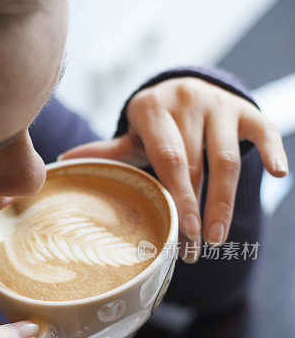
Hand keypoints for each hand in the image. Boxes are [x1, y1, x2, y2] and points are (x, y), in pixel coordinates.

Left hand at [59, 77, 288, 261]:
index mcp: (150, 108)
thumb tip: (64, 162)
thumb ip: (109, 151)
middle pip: (197, 165)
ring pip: (227, 158)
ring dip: (225, 202)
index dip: (178, 198)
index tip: (182, 234)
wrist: (184, 87)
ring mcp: (218, 103)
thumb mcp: (132, 136)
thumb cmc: (154, 125)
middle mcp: (186, 100)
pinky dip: (271, 152)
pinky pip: (263, 131)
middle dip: (198, 211)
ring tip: (218, 238)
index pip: (169, 160)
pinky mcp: (245, 109)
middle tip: (195, 250)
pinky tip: (278, 175)